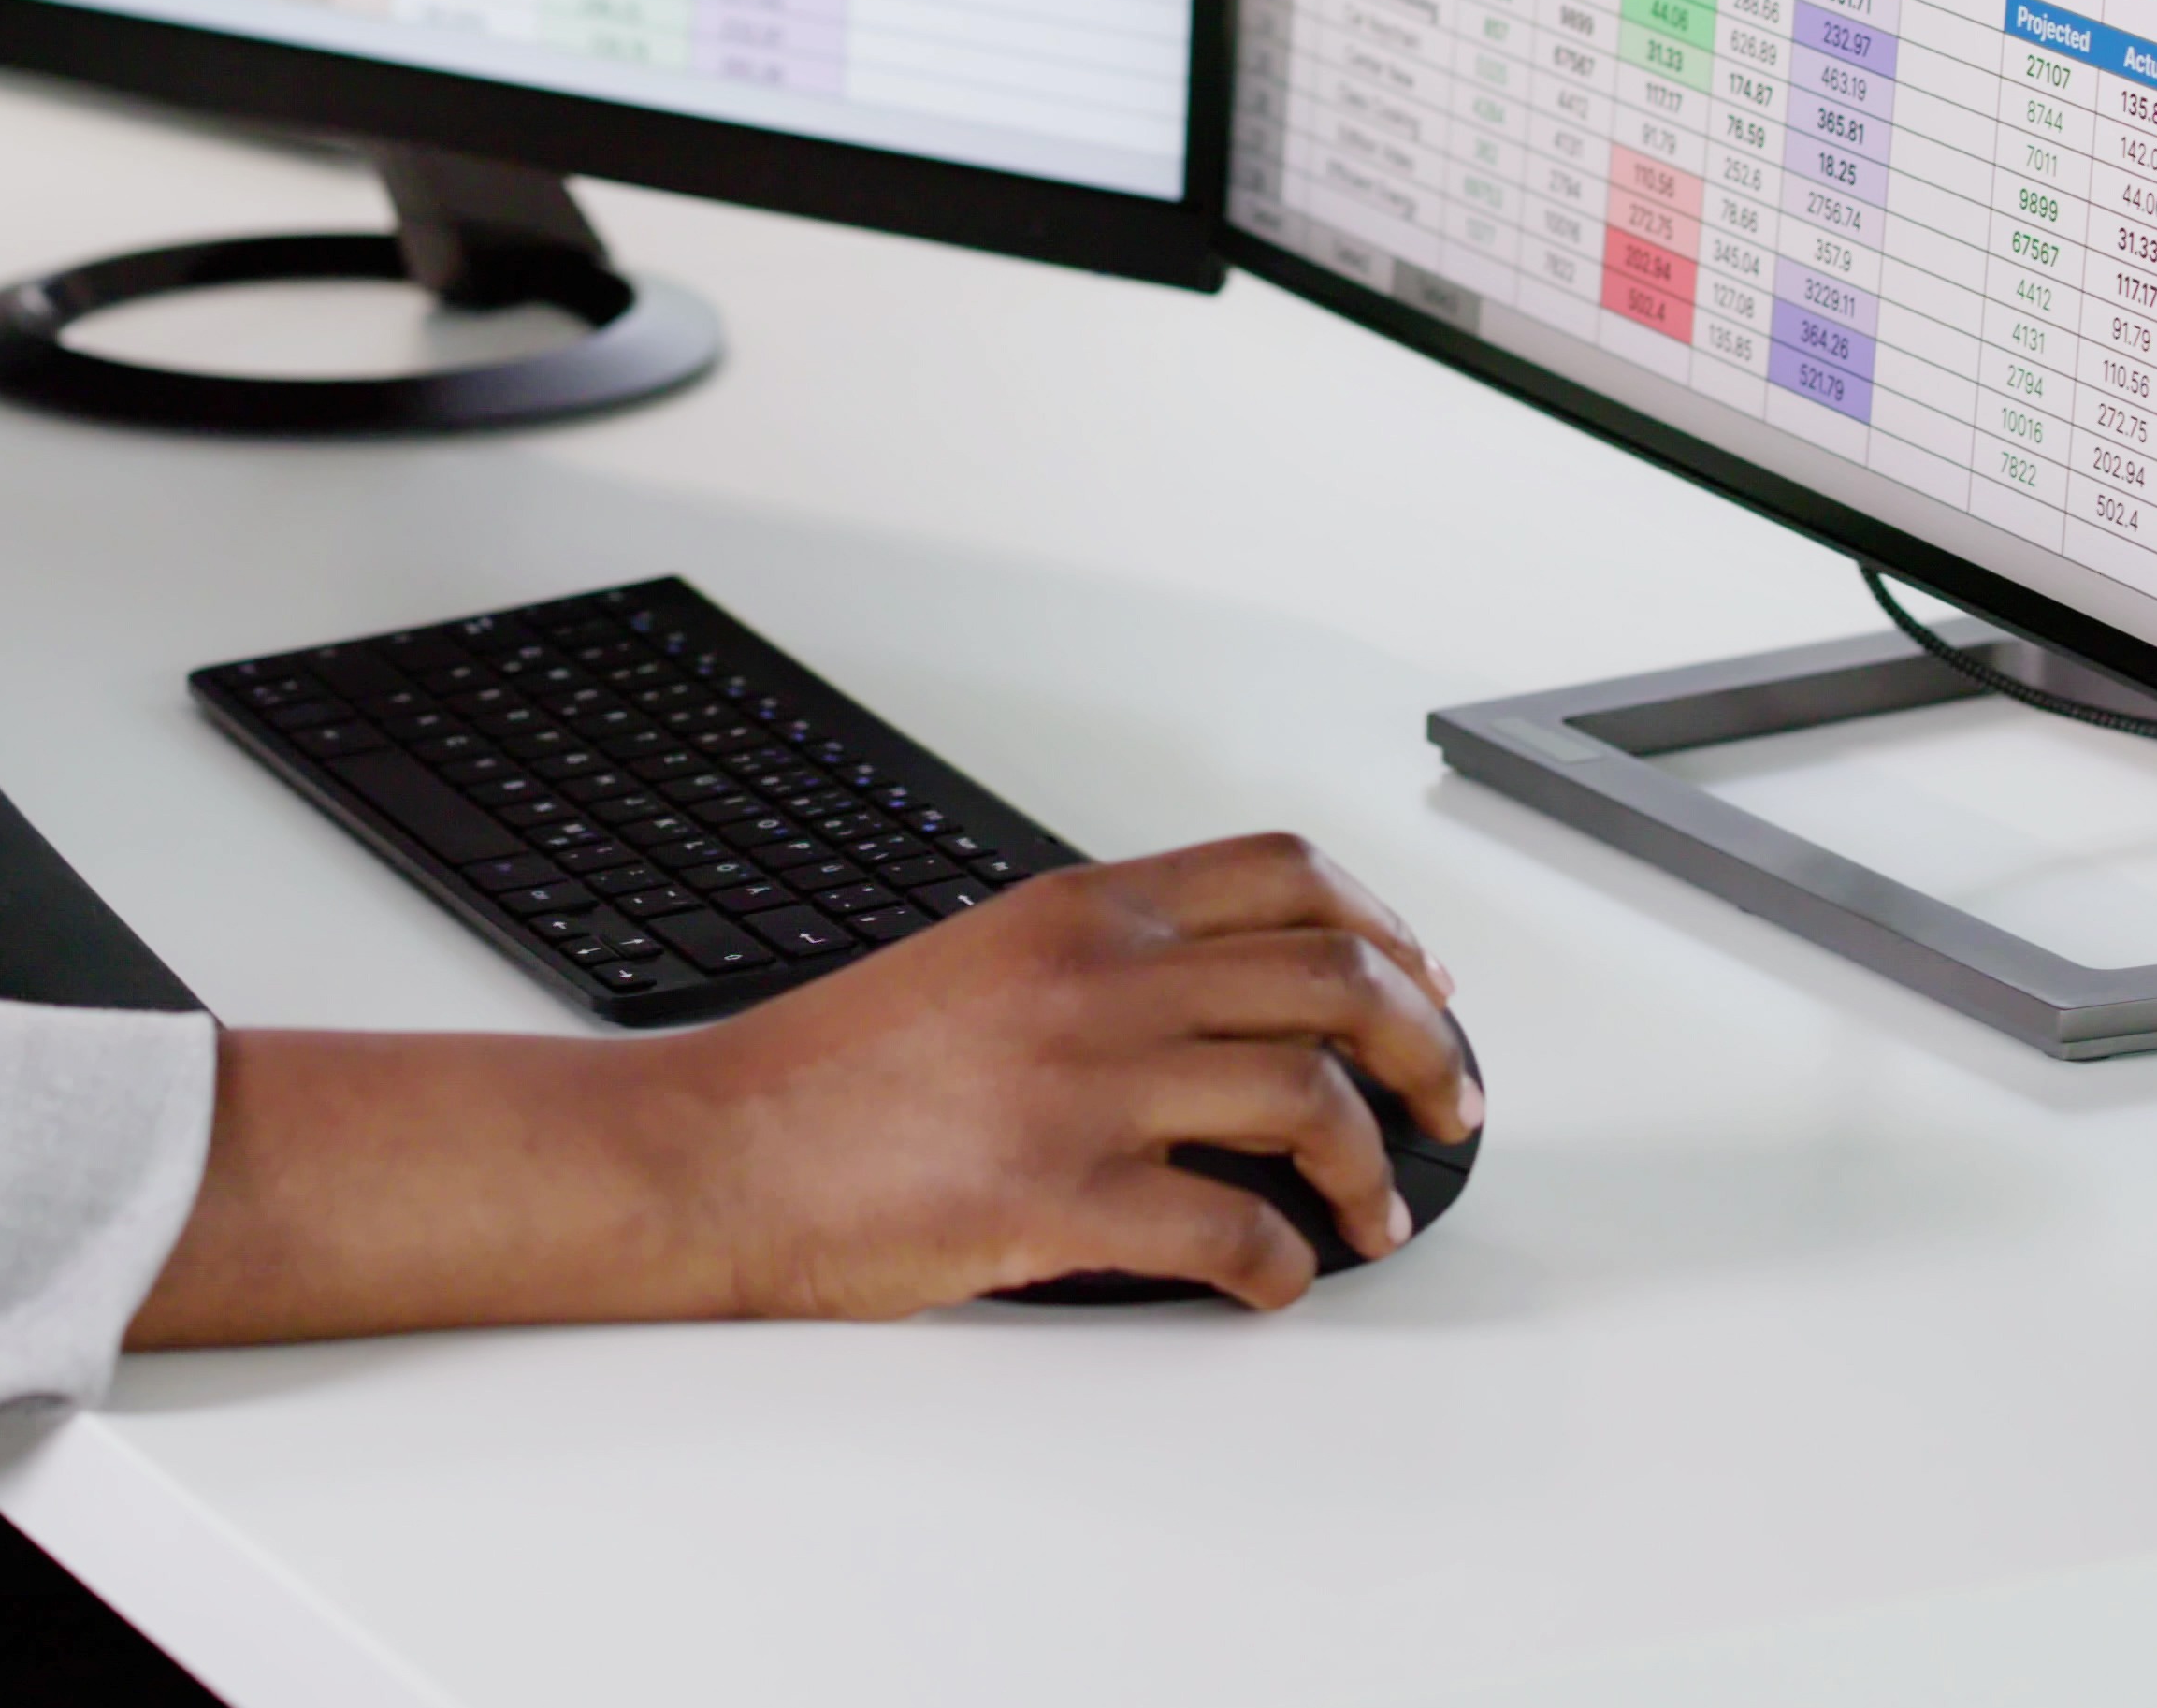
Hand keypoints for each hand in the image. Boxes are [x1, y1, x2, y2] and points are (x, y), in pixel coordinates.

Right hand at [655, 833, 1481, 1314]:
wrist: (711, 1148)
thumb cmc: (826, 1076)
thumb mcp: (978, 963)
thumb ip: (1096, 964)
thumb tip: (1213, 1007)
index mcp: (1078, 911)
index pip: (1286, 874)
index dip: (1386, 929)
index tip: (1422, 982)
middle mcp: (1097, 979)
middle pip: (1336, 979)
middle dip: (1426, 1046)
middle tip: (1445, 1103)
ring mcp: (1082, 1086)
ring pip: (1308, 1099)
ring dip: (1371, 1168)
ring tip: (1375, 1212)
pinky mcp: (1059, 1197)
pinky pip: (1233, 1231)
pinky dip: (1284, 1268)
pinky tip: (1276, 1281)